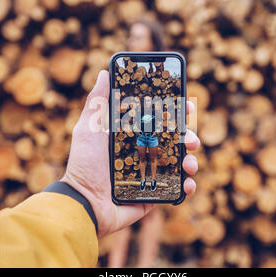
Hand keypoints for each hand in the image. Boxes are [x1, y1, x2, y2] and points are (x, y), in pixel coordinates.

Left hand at [61, 70, 199, 237]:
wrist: (84, 203)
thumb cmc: (84, 164)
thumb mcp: (88, 129)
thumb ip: (97, 102)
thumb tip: (104, 73)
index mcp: (131, 136)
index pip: (158, 120)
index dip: (175, 113)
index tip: (187, 107)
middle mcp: (143, 153)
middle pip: (174, 141)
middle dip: (189, 137)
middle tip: (190, 139)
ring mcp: (150, 174)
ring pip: (179, 163)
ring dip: (191, 161)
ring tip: (190, 163)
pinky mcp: (154, 194)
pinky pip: (176, 188)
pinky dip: (187, 186)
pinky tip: (187, 184)